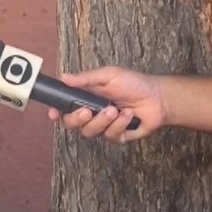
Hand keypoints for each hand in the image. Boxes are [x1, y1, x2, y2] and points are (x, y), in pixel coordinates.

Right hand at [47, 67, 166, 142]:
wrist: (157, 98)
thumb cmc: (134, 83)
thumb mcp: (108, 75)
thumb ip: (85, 79)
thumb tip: (64, 77)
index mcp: (85, 98)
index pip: (64, 108)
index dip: (56, 112)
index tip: (54, 113)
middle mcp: (92, 113)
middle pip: (71, 124)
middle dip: (77, 119)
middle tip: (86, 111)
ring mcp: (103, 126)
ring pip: (90, 132)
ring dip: (102, 121)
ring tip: (115, 110)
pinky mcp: (116, 136)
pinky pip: (109, 136)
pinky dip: (119, 124)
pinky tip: (128, 114)